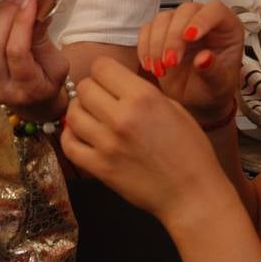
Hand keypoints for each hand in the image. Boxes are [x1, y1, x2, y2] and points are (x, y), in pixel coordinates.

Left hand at [0, 0, 69, 118]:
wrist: (32, 102)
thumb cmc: (47, 80)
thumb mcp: (58, 62)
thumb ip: (44, 38)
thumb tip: (36, 8)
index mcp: (28, 87)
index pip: (17, 51)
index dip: (21, 22)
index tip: (29, 1)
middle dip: (4, 15)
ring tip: (6, 5)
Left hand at [61, 58, 232, 226]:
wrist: (191, 195)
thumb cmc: (190, 152)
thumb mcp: (175, 108)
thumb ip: (143, 92)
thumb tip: (118, 84)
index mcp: (143, 97)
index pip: (101, 66)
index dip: (103, 71)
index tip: (108, 80)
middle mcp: (122, 116)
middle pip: (83, 87)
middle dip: (91, 89)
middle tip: (100, 99)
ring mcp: (107, 144)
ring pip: (73, 113)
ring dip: (80, 111)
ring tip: (91, 117)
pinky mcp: (99, 168)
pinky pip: (69, 144)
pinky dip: (70, 136)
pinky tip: (82, 135)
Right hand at [136, 0, 242, 124]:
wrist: (197, 99)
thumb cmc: (213, 89)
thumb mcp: (218, 85)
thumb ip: (213, 71)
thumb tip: (204, 58)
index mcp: (226, 27)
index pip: (215, 10)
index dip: (202, 19)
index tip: (189, 37)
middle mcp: (203, 20)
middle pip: (185, 11)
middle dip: (174, 36)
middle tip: (170, 62)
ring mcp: (180, 24)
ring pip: (163, 18)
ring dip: (157, 43)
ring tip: (160, 69)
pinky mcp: (161, 32)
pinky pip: (147, 29)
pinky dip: (145, 47)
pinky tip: (150, 66)